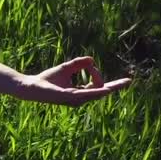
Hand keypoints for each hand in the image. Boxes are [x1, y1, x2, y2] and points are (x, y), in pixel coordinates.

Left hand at [15, 56, 132, 105]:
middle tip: (129, 81)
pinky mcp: (69, 96)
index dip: (112, 84)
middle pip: (103, 90)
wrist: (31, 87)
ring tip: (104, 74)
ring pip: (97, 90)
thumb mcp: (65, 68)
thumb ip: (78, 64)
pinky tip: (105, 89)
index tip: (117, 76)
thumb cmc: (46, 80)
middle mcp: (81, 98)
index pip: (100, 89)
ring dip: (96, 76)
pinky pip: (86, 93)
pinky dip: (96, 90)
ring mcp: (76, 99)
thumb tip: (92, 59)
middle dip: (115, 86)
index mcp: (80, 93)